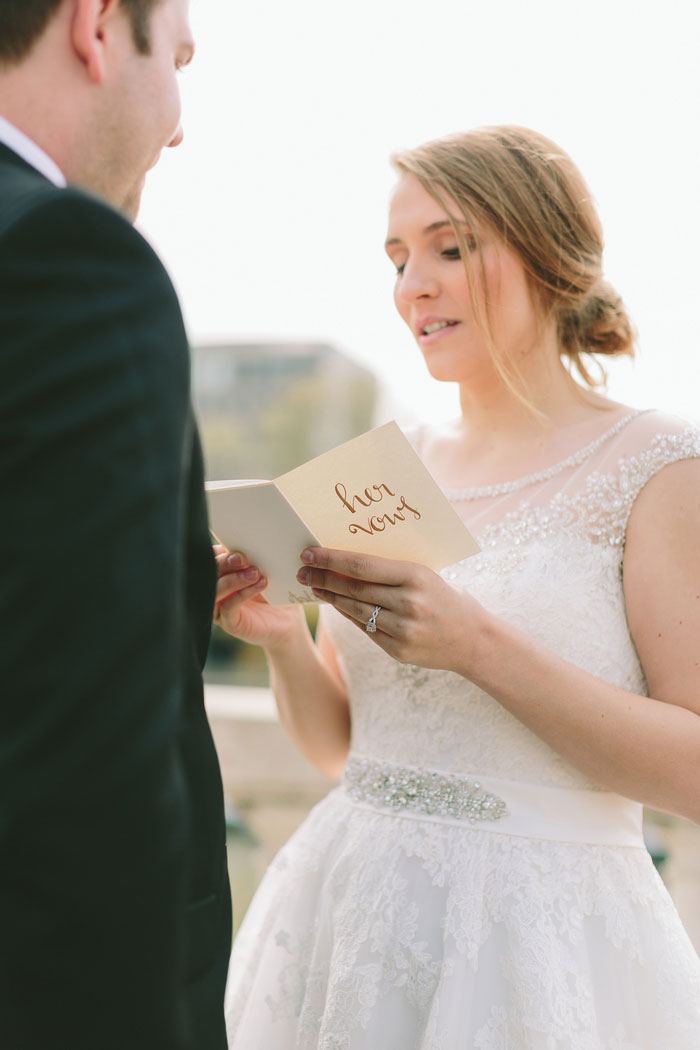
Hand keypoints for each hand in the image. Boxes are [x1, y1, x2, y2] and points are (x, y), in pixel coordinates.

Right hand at [213, 546, 304, 647]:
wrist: (287, 621)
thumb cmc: (276, 593)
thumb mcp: (267, 570)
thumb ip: (256, 557)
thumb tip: (254, 540)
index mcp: (222, 573)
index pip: (209, 558)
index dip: (217, 551)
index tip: (231, 545)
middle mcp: (216, 590)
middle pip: (208, 573)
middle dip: (224, 562)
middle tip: (243, 558)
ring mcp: (220, 608)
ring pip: (215, 590)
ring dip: (234, 579)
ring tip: (255, 572)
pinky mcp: (229, 622)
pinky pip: (229, 606)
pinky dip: (243, 594)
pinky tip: (260, 584)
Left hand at [296, 547, 482, 673]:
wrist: (473, 639)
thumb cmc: (446, 598)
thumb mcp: (426, 575)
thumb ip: (391, 570)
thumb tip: (348, 559)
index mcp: (416, 576)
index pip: (362, 565)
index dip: (331, 559)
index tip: (309, 553)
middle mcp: (409, 603)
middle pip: (354, 588)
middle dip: (323, 578)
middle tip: (303, 570)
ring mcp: (403, 629)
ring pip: (355, 610)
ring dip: (331, 597)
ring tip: (314, 586)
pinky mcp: (398, 650)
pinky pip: (365, 629)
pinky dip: (349, 616)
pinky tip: (337, 605)